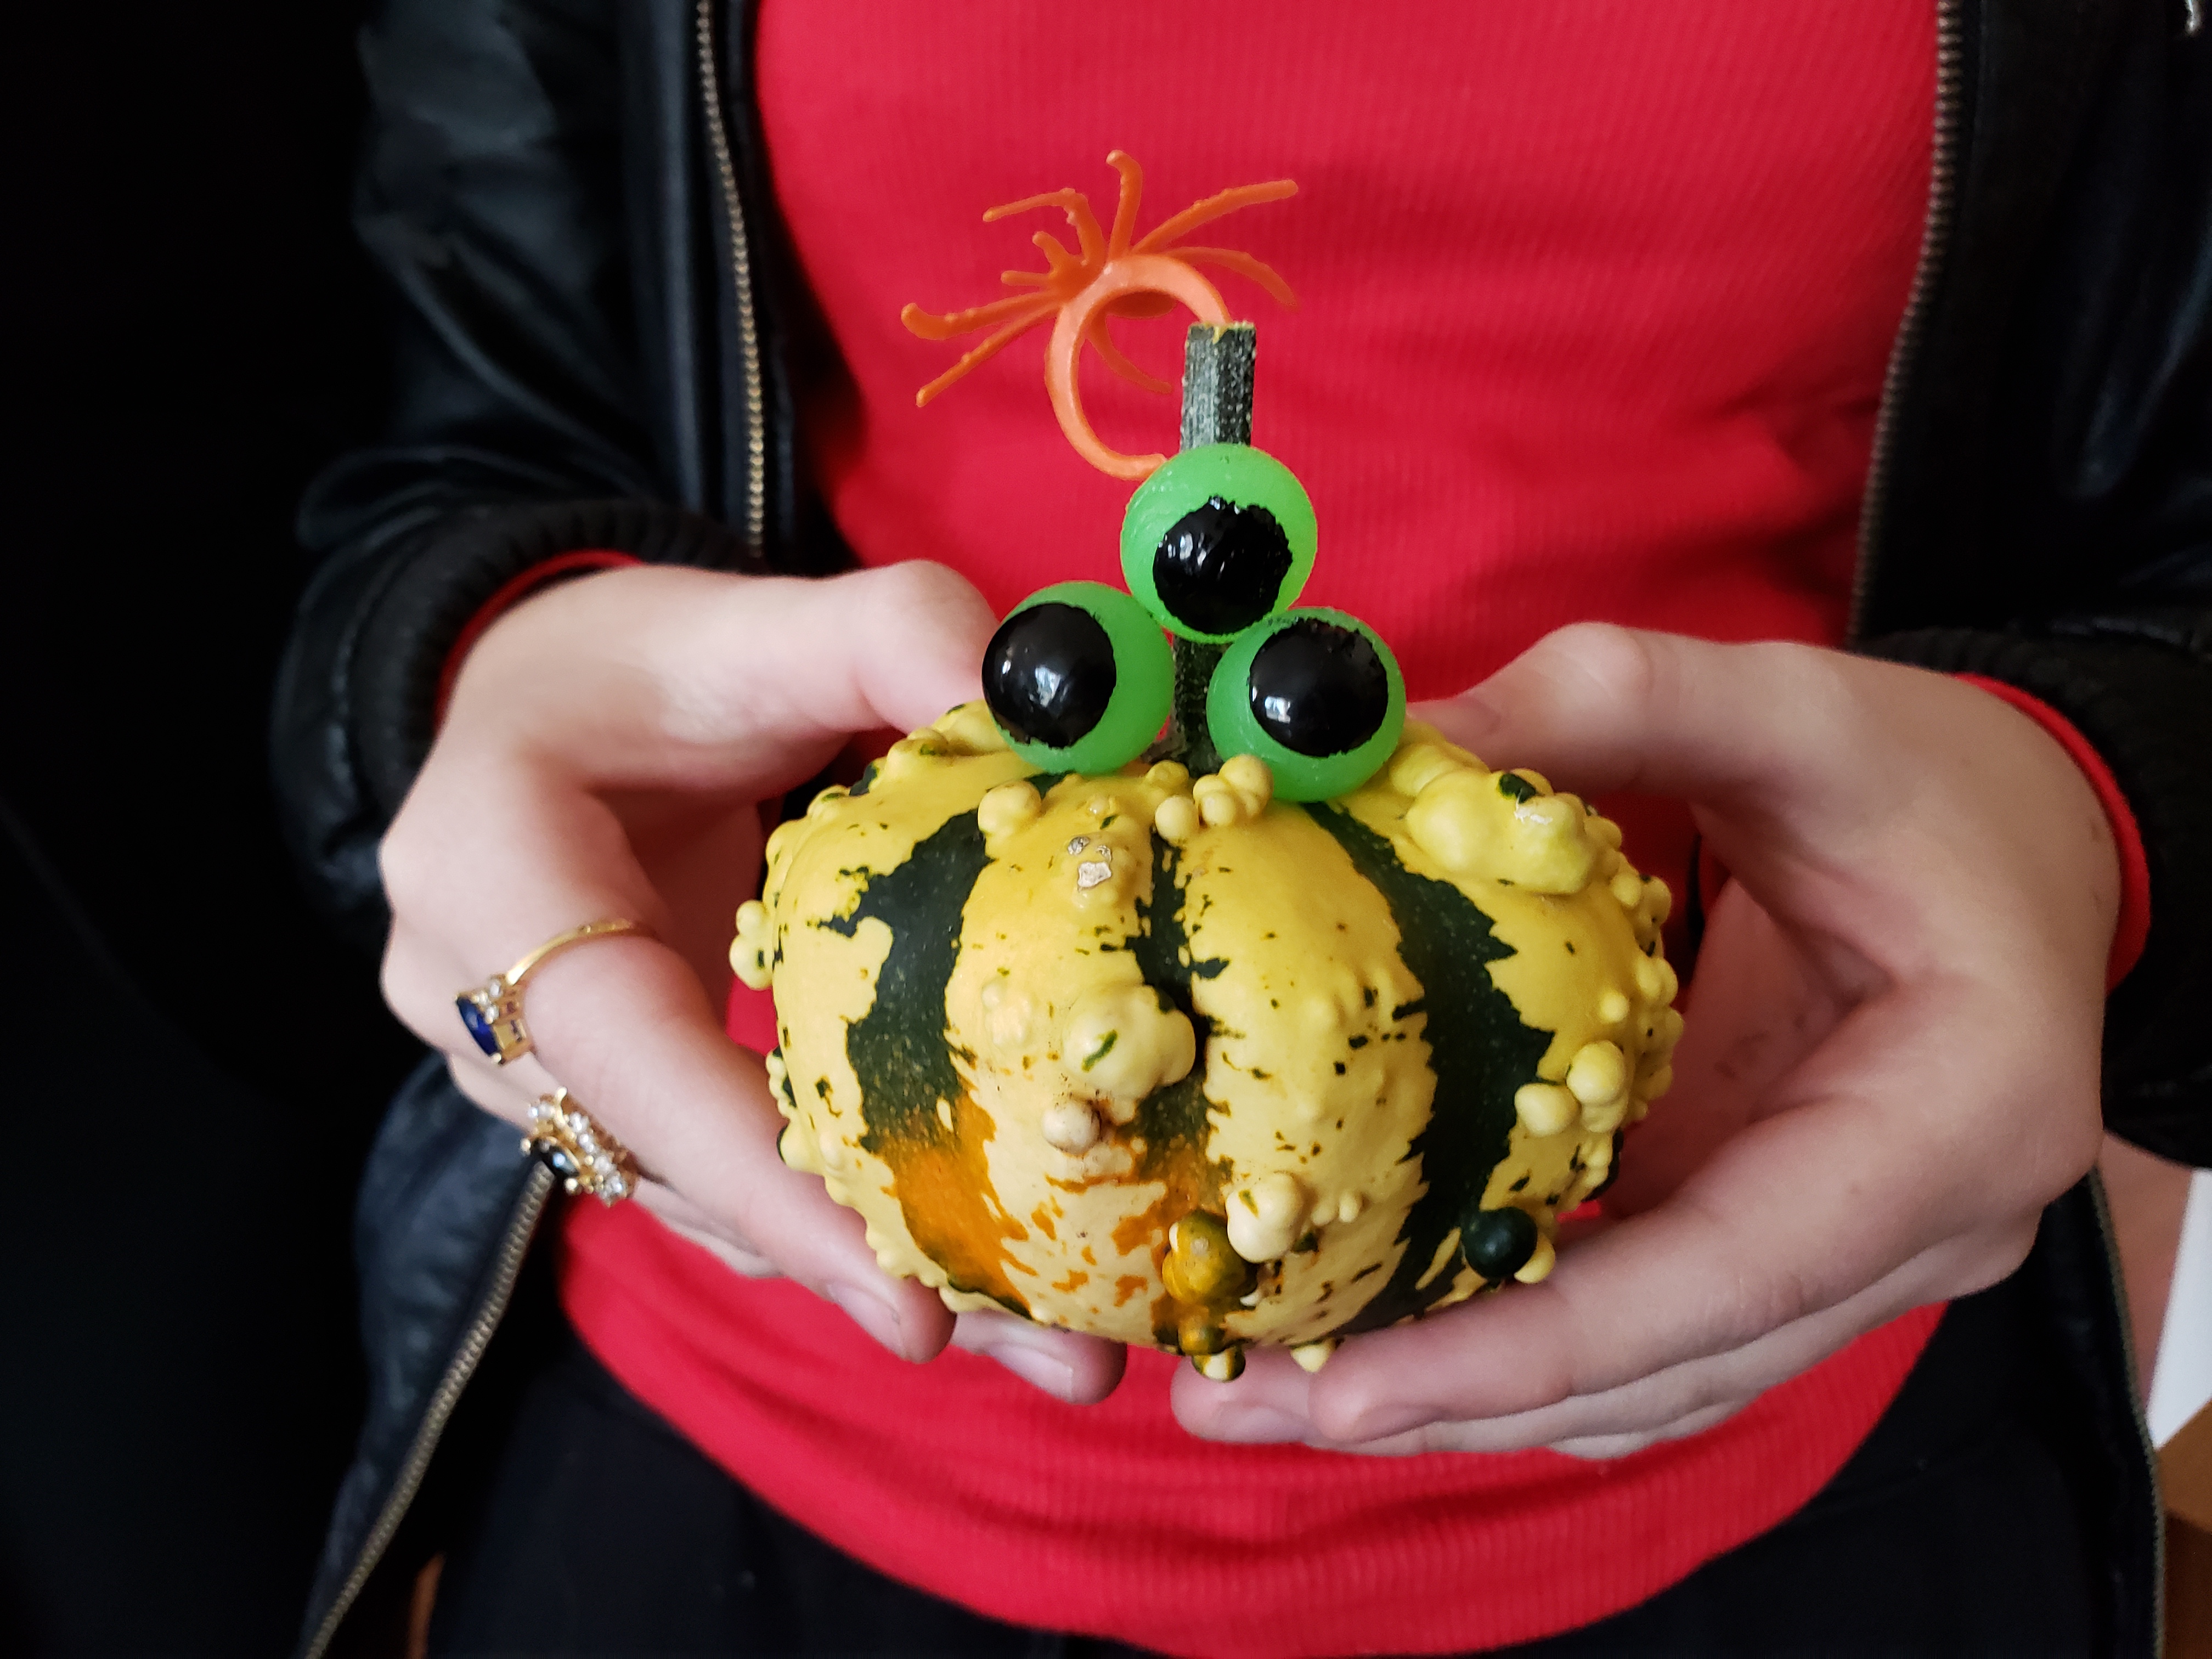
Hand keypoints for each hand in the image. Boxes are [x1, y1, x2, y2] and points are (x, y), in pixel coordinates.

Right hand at [378, 562, 1125, 1402]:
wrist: (534, 704)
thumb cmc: (630, 660)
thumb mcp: (749, 622)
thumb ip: (891, 635)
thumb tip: (1060, 702)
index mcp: (486, 873)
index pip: (630, 1057)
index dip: (768, 1183)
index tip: (912, 1298)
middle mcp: (479, 1005)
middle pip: (683, 1170)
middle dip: (868, 1269)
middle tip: (1061, 1361)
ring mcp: (528, 1070)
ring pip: (707, 1197)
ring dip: (874, 1267)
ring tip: (1060, 1343)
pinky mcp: (605, 1095)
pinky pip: (720, 1171)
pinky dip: (840, 1218)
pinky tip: (978, 1267)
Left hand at [1173, 624, 2116, 1454]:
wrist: (2027, 834)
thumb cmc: (1935, 775)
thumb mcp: (1792, 703)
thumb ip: (1607, 701)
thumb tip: (1381, 747)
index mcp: (1956, 1117)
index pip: (1733, 1276)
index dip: (1537, 1349)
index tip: (1354, 1391)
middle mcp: (1918, 1231)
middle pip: (1669, 1368)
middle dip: (1454, 1400)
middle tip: (1244, 1405)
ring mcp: (1847, 1257)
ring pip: (1647, 1382)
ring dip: (1463, 1398)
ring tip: (1267, 1392)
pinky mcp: (1775, 1241)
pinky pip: (1639, 1330)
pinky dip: (1509, 1343)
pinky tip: (1372, 1324)